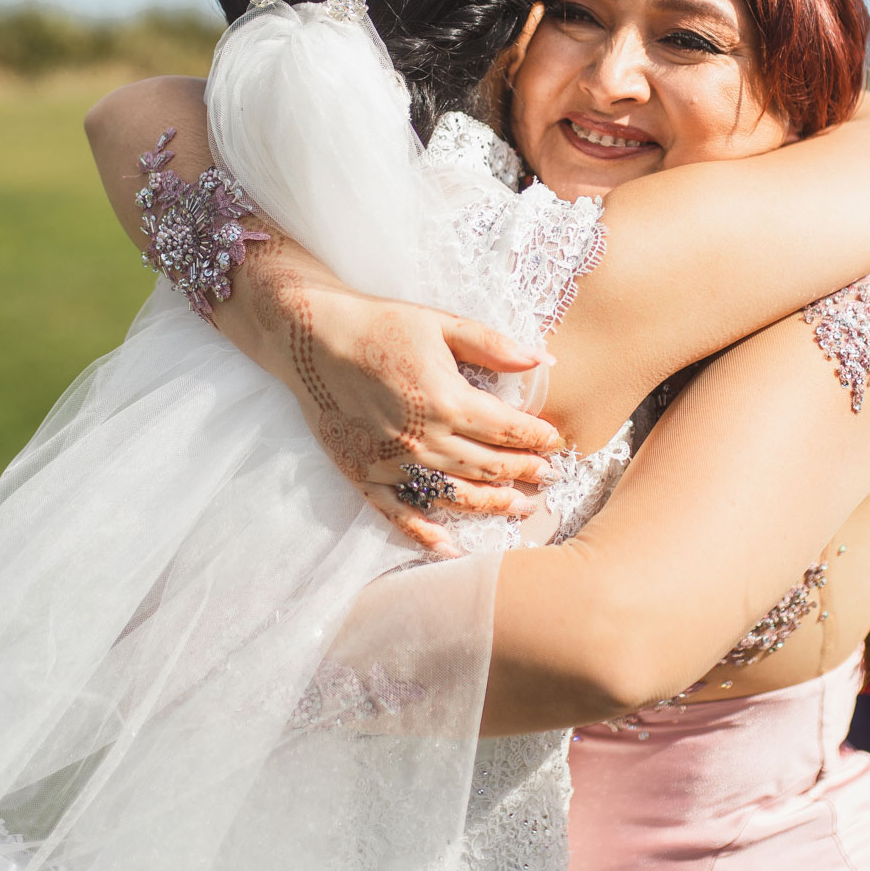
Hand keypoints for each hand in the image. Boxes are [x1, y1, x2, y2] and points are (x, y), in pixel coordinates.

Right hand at [277, 285, 568, 552]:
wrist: (312, 338)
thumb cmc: (381, 325)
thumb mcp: (442, 323)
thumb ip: (493, 345)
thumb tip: (544, 359)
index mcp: (448, 401)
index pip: (509, 430)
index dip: (538, 438)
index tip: (557, 442)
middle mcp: (424, 440)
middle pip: (489, 467)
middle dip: (525, 472)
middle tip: (549, 476)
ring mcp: (393, 463)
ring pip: (456, 495)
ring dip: (493, 504)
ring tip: (521, 506)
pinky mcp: (365, 476)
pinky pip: (401, 514)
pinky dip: (427, 535)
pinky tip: (452, 548)